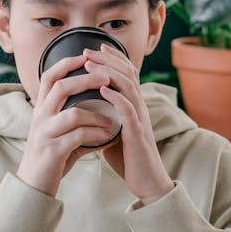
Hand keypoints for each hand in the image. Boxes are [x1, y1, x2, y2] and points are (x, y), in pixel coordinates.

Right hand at [16, 53, 118, 195]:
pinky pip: (78, 137)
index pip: (50, 76)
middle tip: (107, 78)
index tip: (87, 56)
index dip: (67, 63)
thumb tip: (103, 110)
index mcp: (40, 109)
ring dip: (97, 113)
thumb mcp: (59, 132)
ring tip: (112, 116)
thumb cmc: (51, 157)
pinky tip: (108, 136)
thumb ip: (76, 120)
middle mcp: (40, 117)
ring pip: (73, 113)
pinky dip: (96, 134)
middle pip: (61, 87)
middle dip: (86, 79)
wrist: (33, 185)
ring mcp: (45, 133)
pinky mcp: (53, 151)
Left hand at [84, 44, 174, 203]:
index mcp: (134, 105)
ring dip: (108, 73)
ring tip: (90, 65)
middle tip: (87, 50)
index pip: (126, 73)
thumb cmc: (129, 158)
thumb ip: (103, 119)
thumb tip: (84, 113)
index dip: (111, 58)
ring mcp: (140, 119)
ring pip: (128, 86)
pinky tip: (102, 91)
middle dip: (106, 59)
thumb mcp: (112, 133)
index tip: (93, 49)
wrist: (146, 182)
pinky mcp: (138, 133)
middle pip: (127, 73)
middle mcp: (140, 107)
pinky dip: (116, 98)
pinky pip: (129, 110)